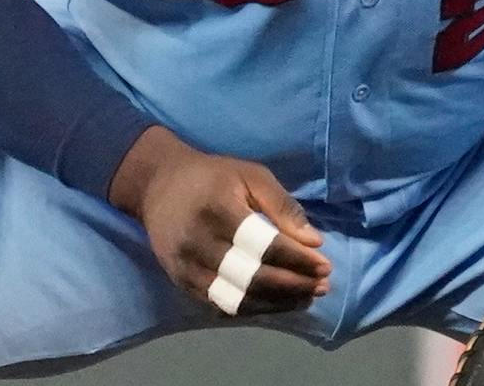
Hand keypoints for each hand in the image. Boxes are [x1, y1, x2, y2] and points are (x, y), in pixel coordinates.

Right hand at [108, 126, 332, 314]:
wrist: (157, 186)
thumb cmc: (212, 177)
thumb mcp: (250, 175)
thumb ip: (282, 206)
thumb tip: (314, 242)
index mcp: (219, 210)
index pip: (266, 245)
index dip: (298, 260)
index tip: (325, 266)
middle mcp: (199, 243)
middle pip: (253, 278)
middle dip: (293, 286)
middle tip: (322, 286)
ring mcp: (187, 267)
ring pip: (238, 299)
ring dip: (277, 304)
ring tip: (305, 299)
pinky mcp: (181, 282)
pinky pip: (221, 305)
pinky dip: (253, 308)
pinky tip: (276, 303)